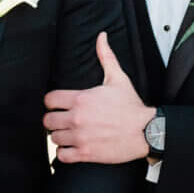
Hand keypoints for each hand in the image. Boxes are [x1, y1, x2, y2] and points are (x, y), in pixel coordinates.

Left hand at [42, 35, 152, 164]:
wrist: (146, 131)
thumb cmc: (131, 106)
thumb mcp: (117, 79)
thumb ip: (105, 57)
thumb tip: (101, 37)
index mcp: (81, 99)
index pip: (49, 100)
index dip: (52, 103)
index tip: (58, 105)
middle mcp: (77, 118)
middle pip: (47, 120)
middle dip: (54, 120)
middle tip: (63, 121)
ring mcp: (80, 137)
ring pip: (54, 138)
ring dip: (60, 136)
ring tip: (69, 134)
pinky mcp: (86, 153)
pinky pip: (62, 155)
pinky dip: (65, 153)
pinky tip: (72, 148)